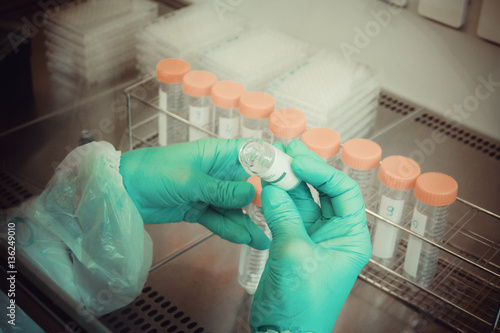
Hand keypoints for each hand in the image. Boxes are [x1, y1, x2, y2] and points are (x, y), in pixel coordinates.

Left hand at [119, 138, 269, 249]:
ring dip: (250, 222)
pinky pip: (221, 219)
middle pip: (248, 184)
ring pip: (236, 207)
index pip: (252, 154)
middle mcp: (218, 171)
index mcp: (217, 153)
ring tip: (267, 238)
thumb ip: (221, 189)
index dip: (271, 164)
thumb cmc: (154, 172)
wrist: (124, 192)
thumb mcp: (190, 180)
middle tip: (282, 217)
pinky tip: (248, 239)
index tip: (290, 180)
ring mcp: (210, 192)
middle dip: (265, 200)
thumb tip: (252, 193)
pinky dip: (232, 229)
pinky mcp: (200, 209)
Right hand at [250, 141, 371, 331]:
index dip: (322, 171)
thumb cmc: (302, 304)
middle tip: (286, 148)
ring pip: (302, 200)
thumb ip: (284, 215)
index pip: (343, 191)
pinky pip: (286, 212)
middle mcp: (334, 233)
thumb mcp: (295, 253)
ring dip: (287, 181)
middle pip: (322, 191)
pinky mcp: (292, 242)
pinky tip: (266, 184)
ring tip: (273, 160)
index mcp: (350, 236)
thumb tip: (272, 187)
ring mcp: (312, 237)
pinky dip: (275, 198)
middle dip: (305, 170)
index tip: (299, 160)